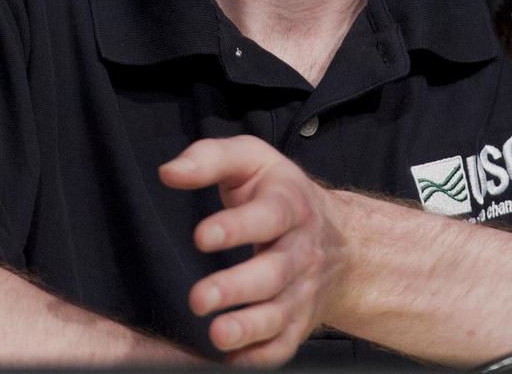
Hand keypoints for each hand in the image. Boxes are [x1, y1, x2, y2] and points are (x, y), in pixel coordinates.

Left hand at [159, 135, 345, 365]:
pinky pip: (281, 347)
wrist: (341, 239)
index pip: (268, 216)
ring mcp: (301, 291)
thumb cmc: (280, 194)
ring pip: (279, 315)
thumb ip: (211, 158)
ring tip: (217, 334)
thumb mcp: (252, 160)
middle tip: (199, 298)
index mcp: (290, 206)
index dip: (236, 227)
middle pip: (273, 272)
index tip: (201, 236)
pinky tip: (230, 358)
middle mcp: (300, 251)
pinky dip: (258, 356)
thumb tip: (170, 172)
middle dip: (237, 287)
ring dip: (248, 328)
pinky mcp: (297, 324)